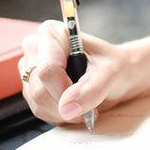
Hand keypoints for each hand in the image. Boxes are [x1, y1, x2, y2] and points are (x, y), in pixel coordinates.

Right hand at [18, 20, 133, 125]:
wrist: (119, 74)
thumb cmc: (114, 66)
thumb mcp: (111, 73)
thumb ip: (92, 89)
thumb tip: (67, 108)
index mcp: (51, 34)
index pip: (47, 70)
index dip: (65, 91)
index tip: (84, 98)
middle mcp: (35, 48)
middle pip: (39, 90)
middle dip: (66, 104)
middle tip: (90, 102)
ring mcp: (30, 69)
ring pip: (38, 103)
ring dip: (64, 112)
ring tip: (84, 103)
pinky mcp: (31, 88)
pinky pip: (40, 110)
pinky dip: (60, 115)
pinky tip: (74, 106)